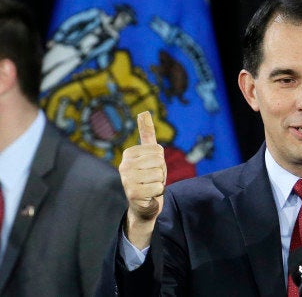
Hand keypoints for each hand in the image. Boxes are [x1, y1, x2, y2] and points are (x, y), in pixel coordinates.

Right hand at [118, 111, 166, 247]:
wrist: (143, 205)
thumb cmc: (148, 176)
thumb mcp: (149, 154)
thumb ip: (147, 133)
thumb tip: (144, 112)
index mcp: (128, 154)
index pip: (158, 150)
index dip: (160, 161)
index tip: (152, 168)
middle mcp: (124, 165)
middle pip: (159, 161)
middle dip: (161, 172)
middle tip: (152, 179)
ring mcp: (126, 180)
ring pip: (159, 175)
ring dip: (160, 183)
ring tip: (150, 187)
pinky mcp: (133, 194)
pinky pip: (158, 187)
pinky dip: (158, 193)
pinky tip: (149, 195)